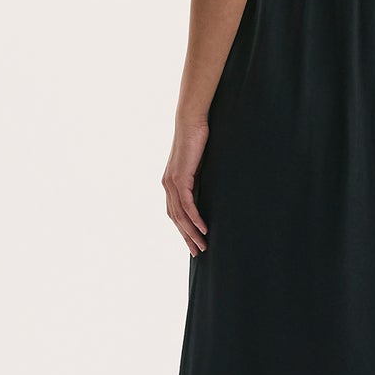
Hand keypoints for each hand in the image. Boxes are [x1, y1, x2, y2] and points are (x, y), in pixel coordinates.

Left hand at [164, 118, 209, 255]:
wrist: (191, 122)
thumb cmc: (197, 140)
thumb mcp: (197, 164)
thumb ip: (198, 178)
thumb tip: (207, 190)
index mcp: (170, 183)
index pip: (175, 213)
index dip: (183, 229)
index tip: (193, 242)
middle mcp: (167, 185)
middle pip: (175, 218)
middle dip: (186, 237)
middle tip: (198, 252)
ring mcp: (171, 182)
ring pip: (180, 215)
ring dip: (191, 232)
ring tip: (202, 245)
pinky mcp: (180, 178)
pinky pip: (187, 204)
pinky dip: (195, 218)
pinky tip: (203, 228)